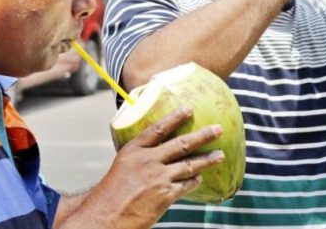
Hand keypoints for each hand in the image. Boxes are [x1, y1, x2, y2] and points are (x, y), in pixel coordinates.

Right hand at [96, 107, 224, 227]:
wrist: (105, 216)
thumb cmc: (111, 192)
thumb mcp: (123, 166)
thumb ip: (140, 157)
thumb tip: (157, 151)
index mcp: (134, 150)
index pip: (158, 128)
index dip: (175, 117)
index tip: (189, 108)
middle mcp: (148, 161)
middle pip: (181, 144)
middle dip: (202, 135)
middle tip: (218, 129)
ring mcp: (158, 178)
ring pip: (189, 165)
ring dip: (207, 160)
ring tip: (220, 155)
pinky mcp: (165, 195)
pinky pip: (185, 185)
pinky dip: (194, 180)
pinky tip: (199, 178)